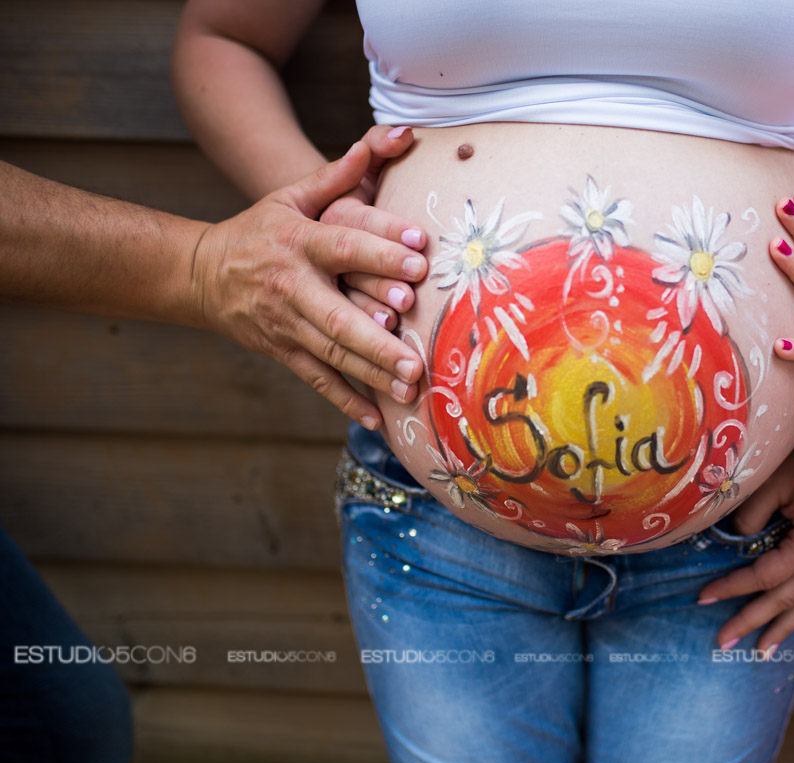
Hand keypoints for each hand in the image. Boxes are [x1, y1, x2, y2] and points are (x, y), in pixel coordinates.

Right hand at [191, 141, 425, 429]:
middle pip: (337, 317)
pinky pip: (317, 380)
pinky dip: (345, 400)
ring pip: (332, 354)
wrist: (200, 274)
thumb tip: (383, 141)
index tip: (420, 262)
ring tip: (410, 387)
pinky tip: (377, 418)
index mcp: (297, 244)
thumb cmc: (260, 230)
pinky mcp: (282, 352)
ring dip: (371, 374)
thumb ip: (339, 175)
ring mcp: (285, 325)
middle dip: (378, 339)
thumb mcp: (292, 197)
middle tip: (416, 356)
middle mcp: (291, 288)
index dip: (380, 255)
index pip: (342, 248)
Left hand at [697, 434, 793, 652]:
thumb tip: (732, 543)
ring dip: (783, 630)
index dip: (732, 588)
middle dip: (752, 623)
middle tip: (723, 642)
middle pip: (783, 601)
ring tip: (762, 653)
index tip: (703, 597)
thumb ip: (750, 516)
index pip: (763, 576)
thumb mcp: (775, 484)